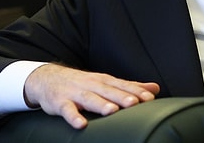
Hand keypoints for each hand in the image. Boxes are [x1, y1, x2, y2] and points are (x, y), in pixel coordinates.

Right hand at [24, 63, 159, 128]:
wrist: (48, 78)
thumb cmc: (82, 83)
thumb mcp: (106, 82)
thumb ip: (129, 86)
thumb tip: (154, 88)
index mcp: (104, 80)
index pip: (122, 85)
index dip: (135, 91)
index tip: (150, 98)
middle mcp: (91, 85)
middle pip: (108, 91)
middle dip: (121, 97)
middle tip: (134, 103)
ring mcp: (75, 93)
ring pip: (89, 98)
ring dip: (100, 104)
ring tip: (112, 111)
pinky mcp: (60, 102)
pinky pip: (67, 110)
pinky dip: (74, 116)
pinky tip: (81, 125)